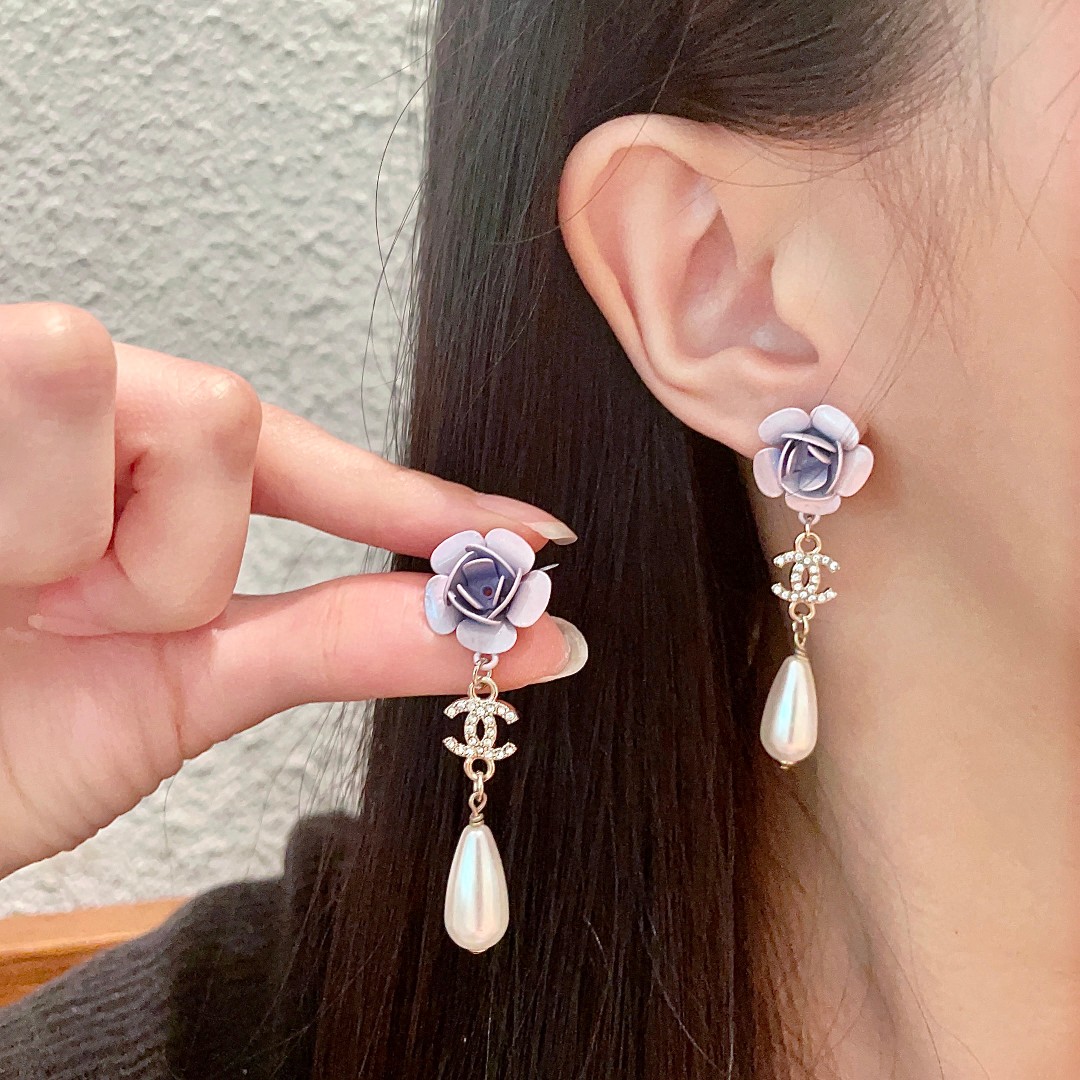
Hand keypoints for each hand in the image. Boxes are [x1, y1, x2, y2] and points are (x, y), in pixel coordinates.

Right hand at [0, 303, 582, 877]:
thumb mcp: (183, 686)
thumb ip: (349, 640)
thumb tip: (525, 633)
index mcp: (126, 475)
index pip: (297, 460)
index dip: (409, 498)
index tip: (533, 537)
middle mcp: (64, 418)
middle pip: (223, 408)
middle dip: (177, 547)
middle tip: (78, 613)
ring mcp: (6, 404)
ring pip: (165, 401)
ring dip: (105, 554)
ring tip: (10, 601)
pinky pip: (64, 384)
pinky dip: (39, 525)